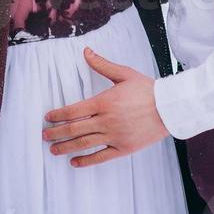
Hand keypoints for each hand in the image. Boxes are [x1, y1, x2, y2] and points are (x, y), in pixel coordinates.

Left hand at [41, 47, 169, 167]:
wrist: (169, 108)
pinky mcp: (123, 148)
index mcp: (104, 102)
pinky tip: (75, 162)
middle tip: (44, 136)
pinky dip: (86, 160)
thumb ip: (102, 64)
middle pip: (74, 129)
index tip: (48, 117)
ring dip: (66, 147)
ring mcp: (114, 136)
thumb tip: (86, 51)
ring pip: (84, 144)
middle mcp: (106, 121)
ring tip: (54, 150)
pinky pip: (101, 157)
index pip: (73, 110)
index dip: (58, 115)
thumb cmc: (147, 89)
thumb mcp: (124, 74)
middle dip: (56, 133)